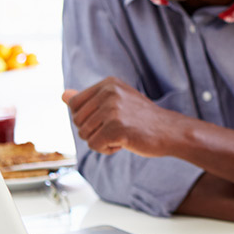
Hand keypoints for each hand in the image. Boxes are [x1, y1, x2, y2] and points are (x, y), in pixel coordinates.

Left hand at [61, 77, 180, 156]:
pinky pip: (94, 145)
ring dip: (100, 141)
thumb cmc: (142, 119)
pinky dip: (107, 149)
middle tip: (116, 129)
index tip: (107, 120)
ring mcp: (112, 109)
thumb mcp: (116, 102)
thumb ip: (88, 99)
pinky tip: (123, 143)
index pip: (75, 103)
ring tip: (121, 135)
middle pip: (77, 120)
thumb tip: (63, 95)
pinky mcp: (116, 127)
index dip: (86, 118)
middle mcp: (109, 92)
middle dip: (93, 131)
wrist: (170, 131)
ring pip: (84, 134)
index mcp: (108, 84)